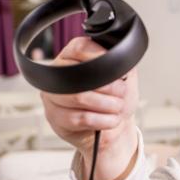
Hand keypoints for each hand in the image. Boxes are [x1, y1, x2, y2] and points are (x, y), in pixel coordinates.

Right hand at [40, 37, 139, 179]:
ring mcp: (52, 96)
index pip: (80, 47)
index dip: (99, 59)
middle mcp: (59, 73)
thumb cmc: (119, 101)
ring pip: (75, 97)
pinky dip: (98, 120)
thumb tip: (122, 51)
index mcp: (76, 56)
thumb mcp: (127, 77)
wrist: (114, 132)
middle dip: (106, 88)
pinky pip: (75, 118)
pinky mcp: (53, 118)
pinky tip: (108, 121)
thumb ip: (122, 61)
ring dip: (103, 106)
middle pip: (77, 76)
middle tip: (121, 97)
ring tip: (117, 110)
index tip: (117, 74)